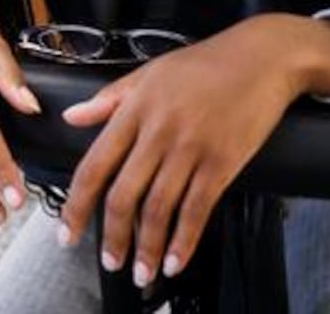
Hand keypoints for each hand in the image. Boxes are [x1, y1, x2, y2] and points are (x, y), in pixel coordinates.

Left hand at [56, 14, 329, 287]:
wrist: (262, 57)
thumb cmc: (206, 63)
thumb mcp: (149, 72)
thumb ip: (109, 99)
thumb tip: (72, 116)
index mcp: (135, 109)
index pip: (95, 165)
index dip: (77, 204)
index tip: (67, 230)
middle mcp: (158, 132)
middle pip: (123, 195)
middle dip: (112, 237)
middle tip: (110, 263)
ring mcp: (191, 148)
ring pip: (159, 209)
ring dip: (147, 248)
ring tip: (142, 272)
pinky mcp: (222, 162)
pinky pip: (197, 209)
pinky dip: (184, 240)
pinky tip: (176, 259)